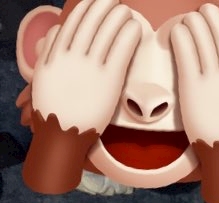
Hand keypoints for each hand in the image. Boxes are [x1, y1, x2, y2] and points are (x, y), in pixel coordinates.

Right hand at [31, 0, 140, 133]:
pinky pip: (120, 51)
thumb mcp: (43, 75)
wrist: (63, 134)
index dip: (86, 9)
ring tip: (127, 11)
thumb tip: (57, 30)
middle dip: (105, 7)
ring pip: (106, 33)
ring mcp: (90, 67)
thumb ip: (50, 51)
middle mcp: (73, 56)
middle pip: (91, 23)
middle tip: (116, 1)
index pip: (74, 22)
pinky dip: (128, 36)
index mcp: (57, 53)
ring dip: (118, 17)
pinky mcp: (108, 80)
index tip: (95, 2)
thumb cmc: (54, 109)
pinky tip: (135, 28)